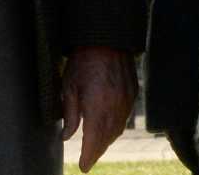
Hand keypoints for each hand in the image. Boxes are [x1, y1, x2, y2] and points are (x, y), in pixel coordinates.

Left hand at [60, 45, 136, 173]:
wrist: (106, 37)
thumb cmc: (83, 61)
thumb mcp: (69, 86)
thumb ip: (69, 114)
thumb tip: (66, 137)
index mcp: (97, 106)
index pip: (93, 141)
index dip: (88, 157)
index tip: (83, 167)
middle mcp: (114, 107)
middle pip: (107, 139)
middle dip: (97, 152)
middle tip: (88, 161)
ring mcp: (126, 101)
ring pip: (117, 130)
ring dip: (107, 142)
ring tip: (96, 148)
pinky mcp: (132, 94)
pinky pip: (125, 118)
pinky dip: (116, 128)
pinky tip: (108, 130)